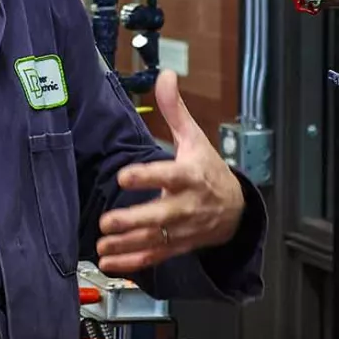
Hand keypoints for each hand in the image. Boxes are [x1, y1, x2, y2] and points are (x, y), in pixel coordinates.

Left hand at [98, 73, 247, 273]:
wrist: (236, 210)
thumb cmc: (208, 171)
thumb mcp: (194, 138)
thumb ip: (175, 109)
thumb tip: (165, 75)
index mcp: (190, 175)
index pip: (169, 175)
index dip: (148, 176)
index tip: (126, 175)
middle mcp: (187, 205)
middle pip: (160, 215)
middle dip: (134, 220)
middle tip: (108, 221)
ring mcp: (182, 229)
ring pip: (154, 240)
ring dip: (127, 245)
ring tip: (102, 245)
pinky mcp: (177, 246)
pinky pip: (154, 257)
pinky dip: (132, 264)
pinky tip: (110, 263)